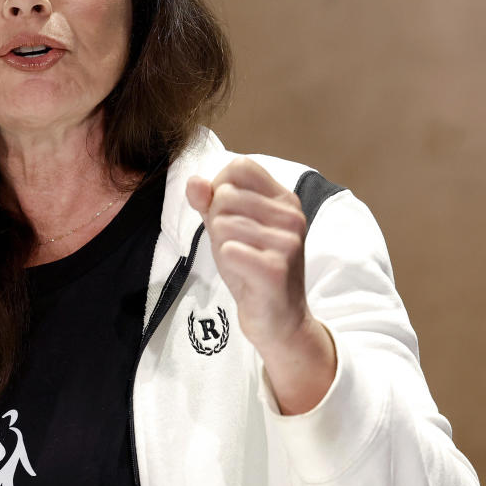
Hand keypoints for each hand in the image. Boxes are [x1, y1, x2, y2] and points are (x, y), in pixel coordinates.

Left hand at [186, 157, 335, 413]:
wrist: (277, 319)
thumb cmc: (252, 268)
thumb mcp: (229, 229)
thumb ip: (210, 202)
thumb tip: (194, 182)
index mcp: (285, 199)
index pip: (240, 167)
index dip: (220, 188)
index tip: (228, 215)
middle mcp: (292, 215)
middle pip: (225, 196)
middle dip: (216, 223)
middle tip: (236, 247)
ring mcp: (288, 242)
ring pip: (222, 223)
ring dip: (220, 245)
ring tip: (241, 261)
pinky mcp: (277, 268)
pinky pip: (229, 249)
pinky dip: (227, 261)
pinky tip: (242, 273)